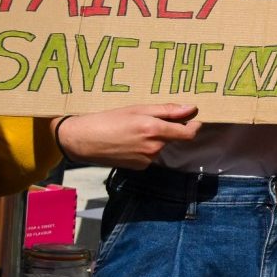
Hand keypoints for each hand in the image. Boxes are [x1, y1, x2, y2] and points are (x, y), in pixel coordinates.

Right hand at [54, 104, 199, 168]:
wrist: (82, 140)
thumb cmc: (108, 120)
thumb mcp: (137, 109)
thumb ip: (167, 111)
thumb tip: (192, 109)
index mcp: (155, 131)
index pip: (188, 134)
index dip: (194, 126)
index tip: (193, 119)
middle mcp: (154, 148)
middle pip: (173, 138)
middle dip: (169, 129)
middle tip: (149, 119)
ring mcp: (147, 160)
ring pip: (161, 146)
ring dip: (155, 138)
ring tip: (133, 130)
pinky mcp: (139, 167)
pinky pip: (150, 155)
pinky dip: (145, 148)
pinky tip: (129, 142)